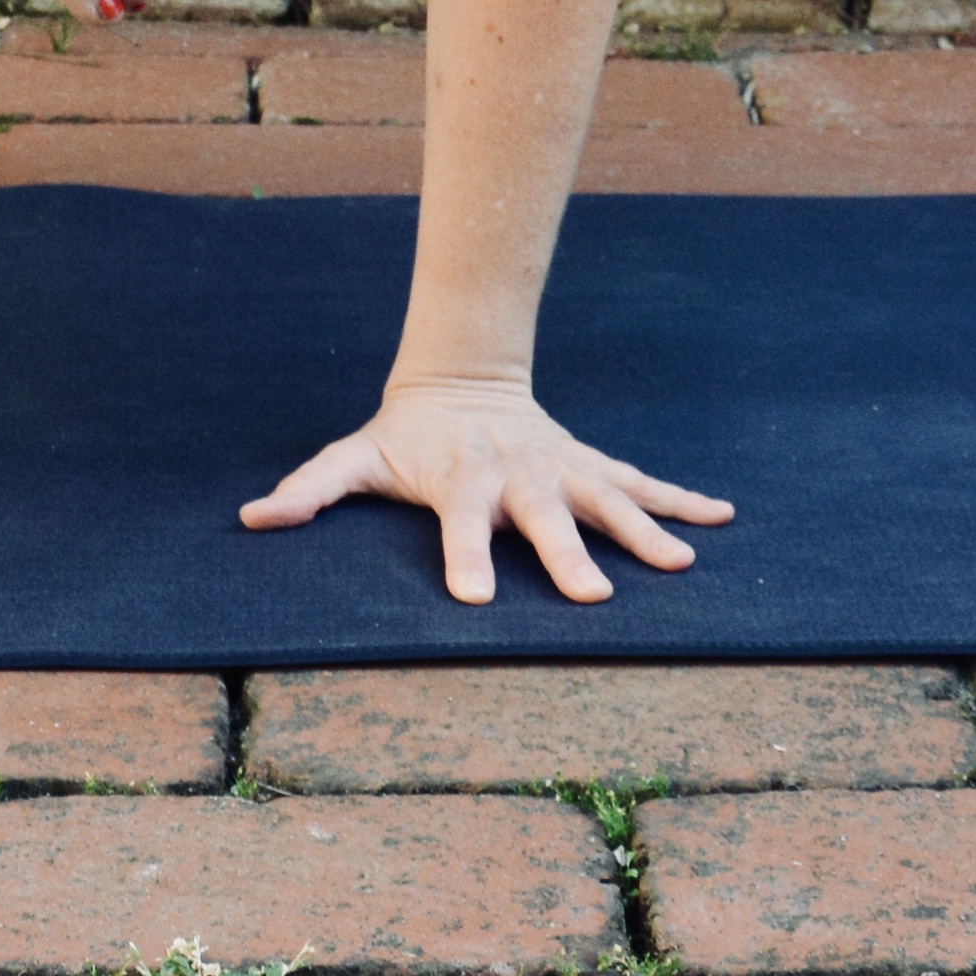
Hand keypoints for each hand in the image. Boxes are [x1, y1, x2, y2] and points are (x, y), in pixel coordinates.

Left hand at [239, 376, 730, 604]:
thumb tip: (252, 519)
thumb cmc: (404, 436)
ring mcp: (560, 469)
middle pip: (543, 519)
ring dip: (644, 529)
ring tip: (683, 562)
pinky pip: (641, 482)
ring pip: (606, 500)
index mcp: (461, 481)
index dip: (463, 558)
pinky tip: (722, 518)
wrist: (462, 377)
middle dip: (568, 556)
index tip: (472, 599)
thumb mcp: (355, 457)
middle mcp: (517, 476)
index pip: (460, 524)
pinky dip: (682, 499)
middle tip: (594, 599)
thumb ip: (310, 489)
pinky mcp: (589, 464)